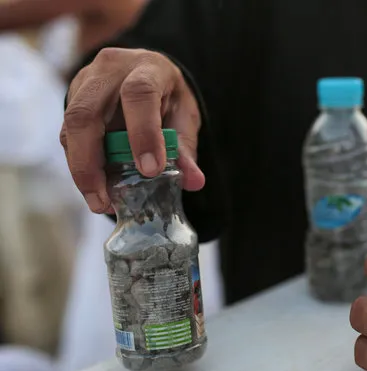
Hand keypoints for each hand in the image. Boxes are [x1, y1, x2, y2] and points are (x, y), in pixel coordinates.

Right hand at [61, 48, 203, 212]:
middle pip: (88, 112)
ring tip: (99, 201)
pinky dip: (80, 166)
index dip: (143, 133)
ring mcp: (85, 83)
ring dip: (82, 169)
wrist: (146, 75)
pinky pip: (67, 136)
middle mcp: (110, 70)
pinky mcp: (72, 100)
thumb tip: (194, 182)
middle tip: (106, 199)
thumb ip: (185, 148)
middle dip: (93, 161)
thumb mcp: (184, 117)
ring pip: (71, 126)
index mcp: (147, 67)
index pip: (139, 93)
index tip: (151, 170)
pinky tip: (94, 189)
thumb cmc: (167, 97)